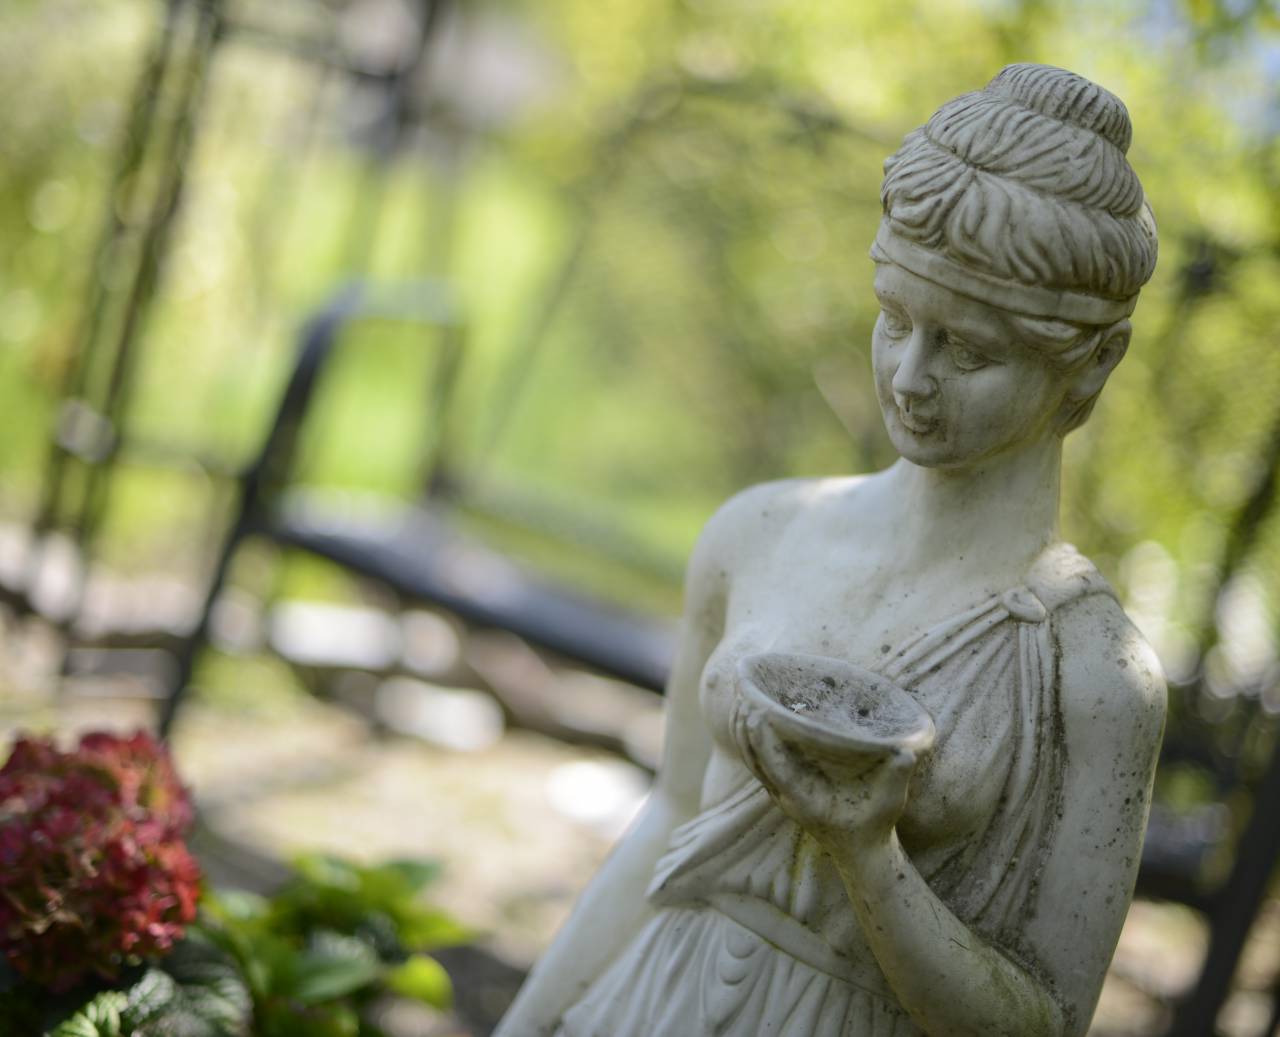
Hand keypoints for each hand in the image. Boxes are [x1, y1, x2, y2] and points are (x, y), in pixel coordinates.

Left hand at [731, 700, 916, 858]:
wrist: (861, 853)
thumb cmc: (874, 826)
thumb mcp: (891, 802)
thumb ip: (897, 777)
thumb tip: (906, 751)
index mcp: (805, 798)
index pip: (774, 765)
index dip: (762, 738)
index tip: (755, 710)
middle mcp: (785, 796)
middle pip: (753, 757)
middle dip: (745, 725)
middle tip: (742, 691)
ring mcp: (780, 793)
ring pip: (750, 758)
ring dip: (743, 728)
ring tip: (741, 695)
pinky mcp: (781, 788)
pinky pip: (757, 759)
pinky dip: (751, 737)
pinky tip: (752, 713)